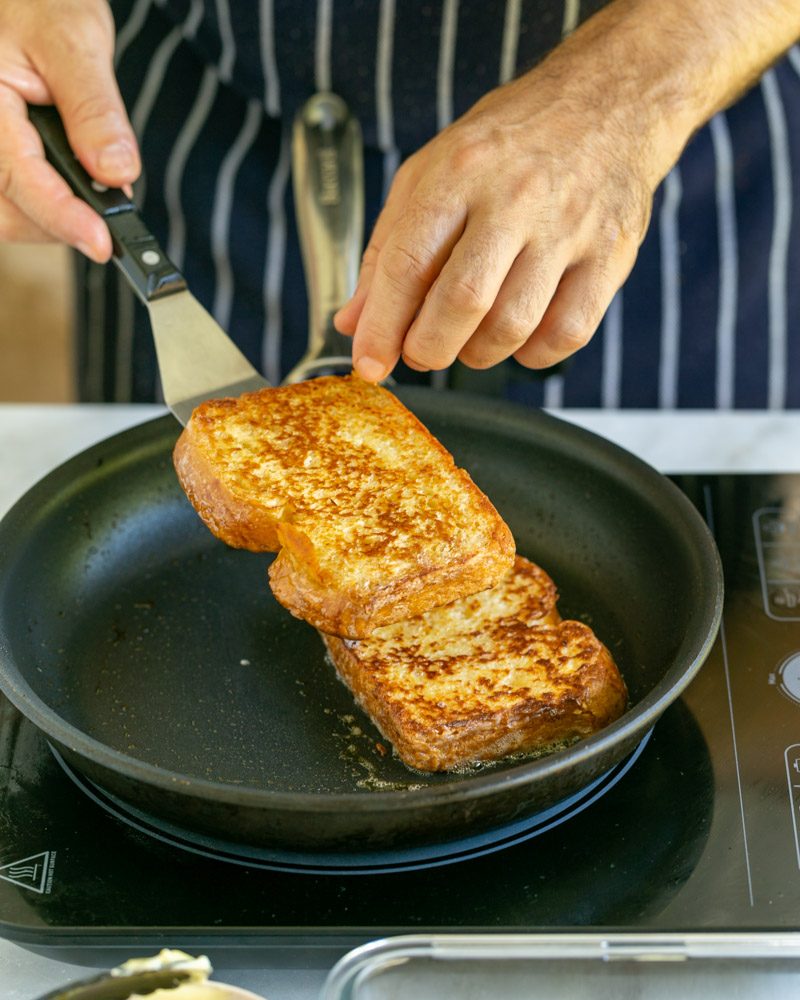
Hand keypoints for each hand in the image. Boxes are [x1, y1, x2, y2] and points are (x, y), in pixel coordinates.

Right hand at [0, 0, 139, 260]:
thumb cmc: (40, 3)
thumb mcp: (76, 43)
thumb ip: (94, 111)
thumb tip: (117, 173)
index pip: (21, 180)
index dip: (64, 218)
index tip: (103, 243)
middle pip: (7, 212)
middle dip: (61, 223)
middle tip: (109, 214)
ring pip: (5, 214)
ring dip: (53, 218)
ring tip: (90, 188)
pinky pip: (6, 199)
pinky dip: (44, 206)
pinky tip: (70, 186)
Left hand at [336, 0, 799, 380]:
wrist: (610, 103)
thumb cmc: (509, 144)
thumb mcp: (431, 173)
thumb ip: (386, 249)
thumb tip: (355, 323)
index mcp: (458, 172)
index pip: (408, 263)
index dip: (383, 326)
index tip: (370, 364)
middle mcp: (515, 198)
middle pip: (463, 302)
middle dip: (429, 348)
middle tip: (421, 353)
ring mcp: (569, 228)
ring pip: (513, 327)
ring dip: (479, 354)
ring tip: (469, 340)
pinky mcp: (610, 256)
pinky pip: (566, 333)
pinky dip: (533, 353)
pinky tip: (521, 337)